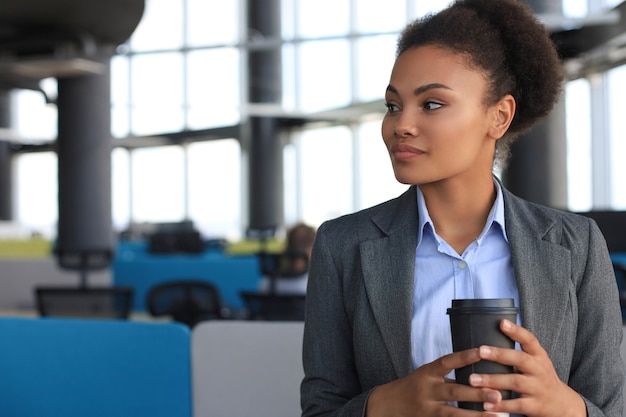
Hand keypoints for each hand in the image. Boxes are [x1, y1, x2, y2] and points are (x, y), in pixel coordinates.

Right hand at [366, 348, 499, 416]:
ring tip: (498, 415)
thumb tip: (477, 370)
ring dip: (477, 416)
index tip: (482, 351)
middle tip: (499, 394)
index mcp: (427, 372)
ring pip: (454, 413)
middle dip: (477, 393)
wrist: (386, 405)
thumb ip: (446, 374)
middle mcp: (427, 389)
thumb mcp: (425, 375)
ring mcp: (427, 408)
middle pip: (455, 391)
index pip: (447, 361)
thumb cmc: (412, 387)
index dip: (464, 356)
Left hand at [468, 319, 585, 416]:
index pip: (530, 340)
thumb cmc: (540, 377)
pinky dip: (501, 404)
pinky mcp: (535, 406)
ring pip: (516, 382)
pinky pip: (517, 405)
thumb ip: (518, 350)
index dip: (517, 331)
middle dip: (499, 354)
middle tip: (480, 351)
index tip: (502, 323)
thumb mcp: (536, 361)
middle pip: (521, 359)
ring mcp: (539, 388)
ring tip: (473, 379)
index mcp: (539, 356)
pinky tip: (486, 404)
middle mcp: (540, 370)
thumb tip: (489, 332)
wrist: (563, 405)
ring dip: (493, 380)